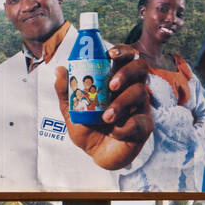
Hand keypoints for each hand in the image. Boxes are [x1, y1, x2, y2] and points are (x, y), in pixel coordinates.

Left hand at [55, 44, 154, 169]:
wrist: (96, 154)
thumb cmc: (88, 127)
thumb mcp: (71, 110)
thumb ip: (66, 91)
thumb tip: (59, 70)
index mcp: (115, 80)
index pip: (124, 57)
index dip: (121, 51)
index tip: (110, 53)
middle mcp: (130, 89)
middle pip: (140, 68)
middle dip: (126, 72)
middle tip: (112, 85)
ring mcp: (140, 106)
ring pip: (140, 93)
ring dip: (121, 103)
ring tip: (106, 117)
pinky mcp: (145, 125)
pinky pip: (140, 121)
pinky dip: (124, 127)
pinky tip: (114, 132)